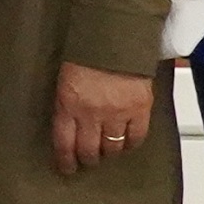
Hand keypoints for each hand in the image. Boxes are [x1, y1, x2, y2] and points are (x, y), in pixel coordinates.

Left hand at [49, 60, 154, 174]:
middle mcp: (91, 113)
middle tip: (88, 160)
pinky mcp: (140, 109)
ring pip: (112, 147)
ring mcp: (117, 113)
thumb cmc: (87, 52)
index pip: (64, 144)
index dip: (66, 161)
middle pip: (89, 150)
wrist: (115, 35)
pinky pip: (136, 137)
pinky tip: (127, 143)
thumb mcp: (64, 80)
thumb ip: (66, 105)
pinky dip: (131, 143)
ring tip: (107, 150)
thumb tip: (67, 126)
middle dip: (87, 159)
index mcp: (68, 105)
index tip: (66, 168)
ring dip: (108, 152)